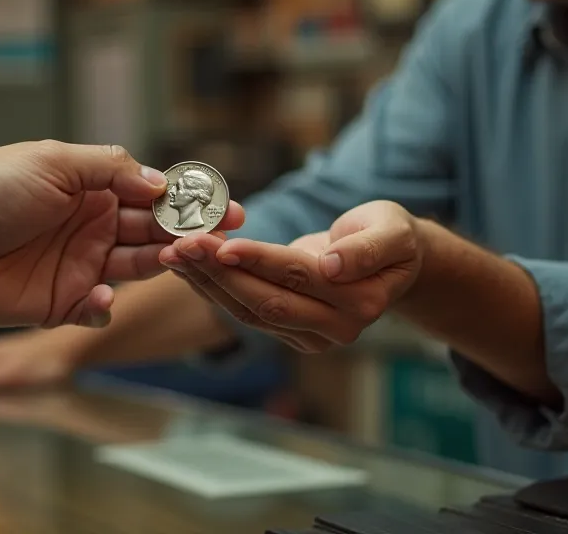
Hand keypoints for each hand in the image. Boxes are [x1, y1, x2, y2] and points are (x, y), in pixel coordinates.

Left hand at [0, 141, 244, 329]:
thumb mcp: (57, 162)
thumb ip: (114, 171)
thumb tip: (162, 185)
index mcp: (93, 187)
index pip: (156, 195)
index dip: (193, 202)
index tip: (230, 209)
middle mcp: (92, 225)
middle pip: (156, 232)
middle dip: (190, 236)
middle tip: (218, 240)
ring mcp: (78, 265)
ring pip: (136, 268)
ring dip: (158, 265)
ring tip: (173, 261)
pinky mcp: (59, 304)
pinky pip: (97, 310)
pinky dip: (105, 307)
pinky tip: (99, 298)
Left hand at [160, 201, 422, 351]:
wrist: (391, 262)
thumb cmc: (390, 236)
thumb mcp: (392, 230)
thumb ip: (367, 248)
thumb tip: (332, 266)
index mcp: (363, 301)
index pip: (300, 278)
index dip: (260, 261)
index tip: (223, 243)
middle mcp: (338, 328)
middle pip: (268, 302)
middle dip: (220, 273)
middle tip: (181, 244)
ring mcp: (313, 337)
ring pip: (250, 312)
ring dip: (208, 282)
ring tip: (175, 253)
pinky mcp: (292, 334)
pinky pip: (246, 312)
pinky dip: (215, 288)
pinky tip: (189, 267)